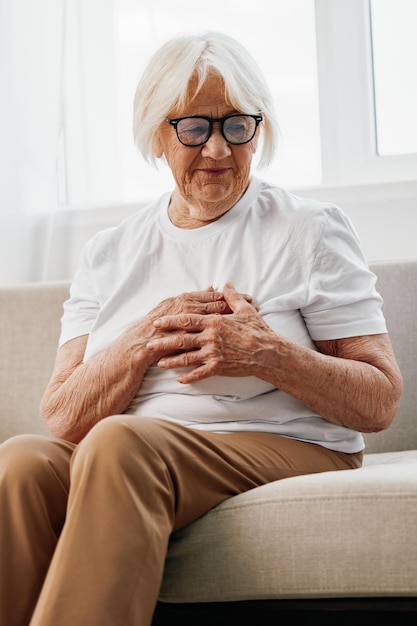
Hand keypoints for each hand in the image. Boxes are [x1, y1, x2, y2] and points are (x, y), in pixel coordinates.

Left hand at [146, 282, 274, 382]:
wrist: (268, 352)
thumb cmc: (257, 330)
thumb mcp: (245, 310)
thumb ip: (232, 297)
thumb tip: (226, 284)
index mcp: (214, 322)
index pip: (187, 319)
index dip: (170, 321)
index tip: (157, 322)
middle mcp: (211, 337)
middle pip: (181, 339)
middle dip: (163, 342)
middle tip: (149, 344)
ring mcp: (214, 353)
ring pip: (187, 358)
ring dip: (172, 361)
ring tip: (159, 364)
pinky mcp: (219, 367)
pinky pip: (200, 373)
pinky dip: (189, 377)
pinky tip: (180, 379)